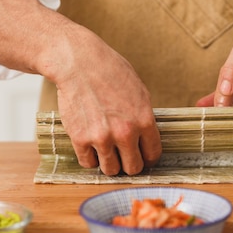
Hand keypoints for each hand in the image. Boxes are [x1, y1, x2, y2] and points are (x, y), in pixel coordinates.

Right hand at [52, 27, 161, 175]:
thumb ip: (144, 118)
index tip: (141, 155)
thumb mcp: (139, 92)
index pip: (153, 154)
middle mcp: (125, 133)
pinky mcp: (80, 139)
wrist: (78, 62)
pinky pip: (88, 163)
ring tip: (105, 150)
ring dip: (109, 162)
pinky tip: (90, 145)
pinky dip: (89, 157)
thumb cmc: (109, 71)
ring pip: (111, 170)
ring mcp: (102, 138)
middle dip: (129, 163)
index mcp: (144, 120)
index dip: (147, 157)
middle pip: (133, 168)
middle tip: (123, 156)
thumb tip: (146, 139)